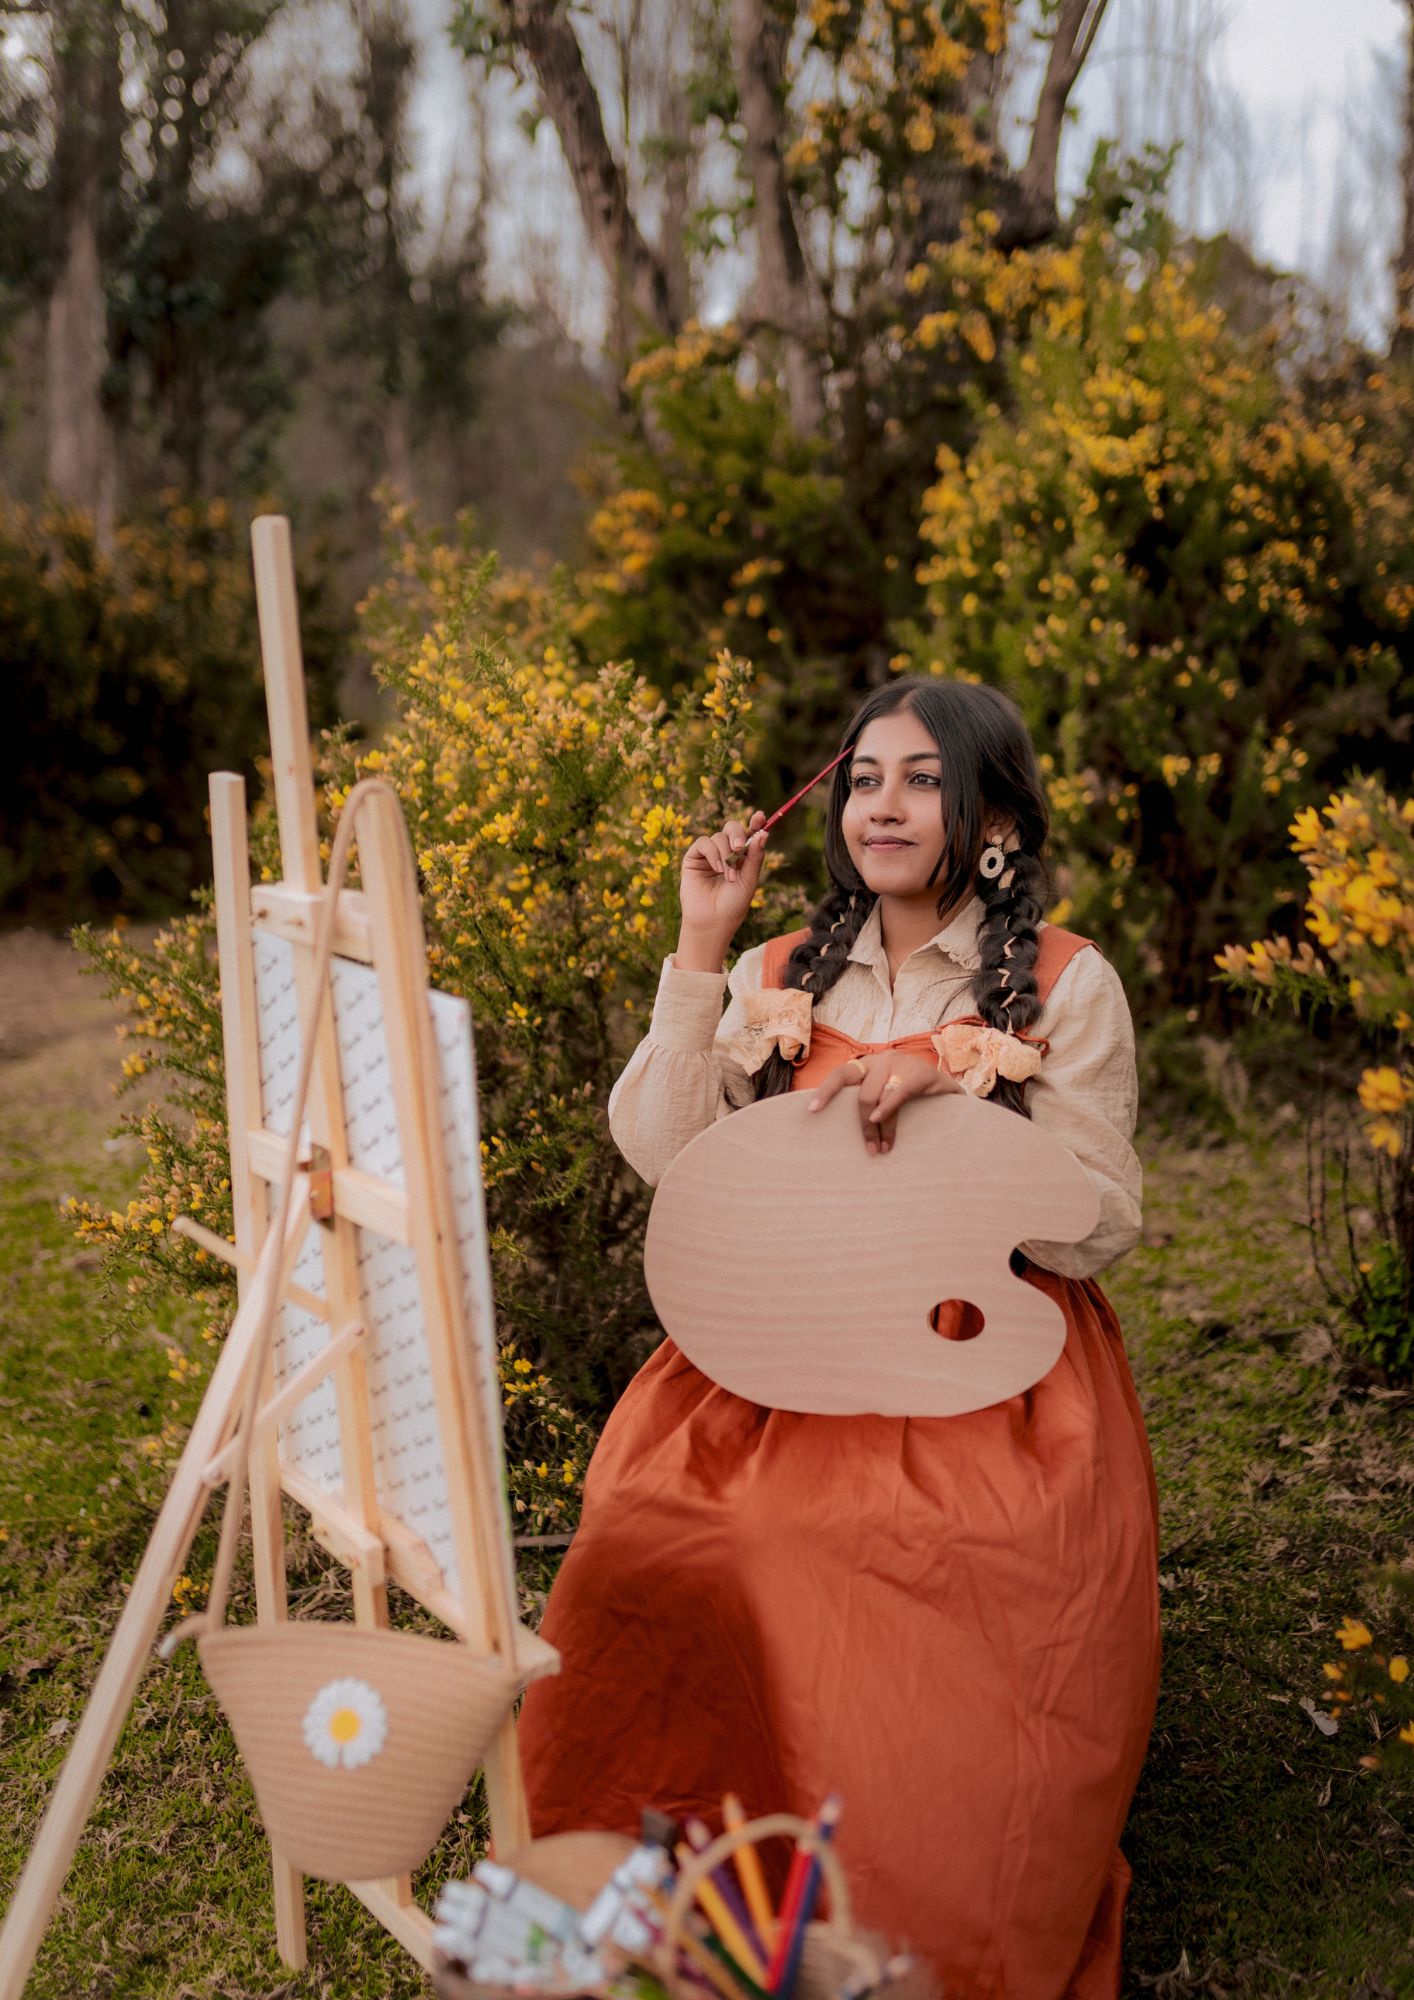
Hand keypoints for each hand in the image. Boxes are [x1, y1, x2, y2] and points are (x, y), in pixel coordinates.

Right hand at [676, 812, 768, 959]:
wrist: (713, 921)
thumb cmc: (733, 905)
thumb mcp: (749, 880)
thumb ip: (755, 857)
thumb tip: (763, 833)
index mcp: (743, 856)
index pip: (749, 833)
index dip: (755, 822)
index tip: (760, 816)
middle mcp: (726, 852)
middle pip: (732, 828)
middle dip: (737, 833)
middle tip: (739, 847)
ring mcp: (709, 854)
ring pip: (718, 836)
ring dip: (725, 854)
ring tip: (728, 876)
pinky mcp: (694, 858)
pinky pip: (703, 843)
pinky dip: (712, 853)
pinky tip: (717, 869)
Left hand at [807, 1049, 962, 1154]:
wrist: (950, 1087)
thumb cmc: (912, 1095)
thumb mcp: (887, 1092)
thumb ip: (869, 1102)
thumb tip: (840, 1132)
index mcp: (869, 1065)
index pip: (841, 1075)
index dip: (825, 1092)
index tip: (811, 1111)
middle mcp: (882, 1061)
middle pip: (861, 1095)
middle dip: (862, 1126)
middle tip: (869, 1150)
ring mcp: (902, 1065)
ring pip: (879, 1097)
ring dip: (879, 1128)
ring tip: (882, 1149)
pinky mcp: (922, 1074)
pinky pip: (900, 1093)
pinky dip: (888, 1108)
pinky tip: (881, 1123)